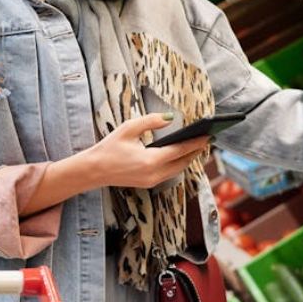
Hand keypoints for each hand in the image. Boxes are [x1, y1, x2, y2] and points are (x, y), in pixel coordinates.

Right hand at [83, 114, 210, 188]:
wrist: (94, 170)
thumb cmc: (109, 147)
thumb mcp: (128, 128)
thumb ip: (151, 121)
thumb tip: (170, 118)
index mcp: (150, 160)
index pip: (180, 150)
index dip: (196, 142)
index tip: (208, 135)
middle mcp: (154, 174)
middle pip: (183, 162)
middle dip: (196, 151)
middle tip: (207, 139)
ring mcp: (152, 181)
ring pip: (178, 170)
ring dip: (188, 158)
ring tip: (197, 146)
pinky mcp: (149, 184)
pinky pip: (169, 173)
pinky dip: (178, 164)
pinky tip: (181, 155)